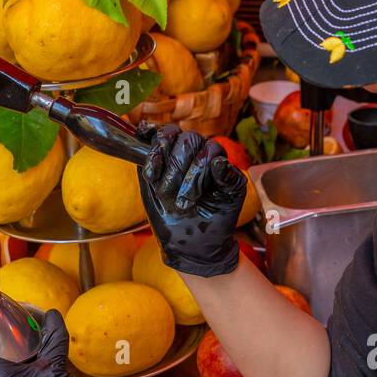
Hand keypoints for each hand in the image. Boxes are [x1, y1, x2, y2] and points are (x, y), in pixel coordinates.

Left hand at [137, 123, 247, 277]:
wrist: (190, 248)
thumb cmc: (169, 218)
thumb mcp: (150, 191)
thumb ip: (146, 161)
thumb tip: (143, 128)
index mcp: (174, 154)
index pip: (168, 132)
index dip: (158, 142)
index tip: (150, 169)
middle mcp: (195, 155)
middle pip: (188, 139)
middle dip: (174, 166)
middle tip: (167, 193)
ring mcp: (215, 165)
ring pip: (208, 149)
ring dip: (192, 176)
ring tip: (184, 202)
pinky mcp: (233, 179)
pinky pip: (227, 165)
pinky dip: (219, 169)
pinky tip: (213, 176)